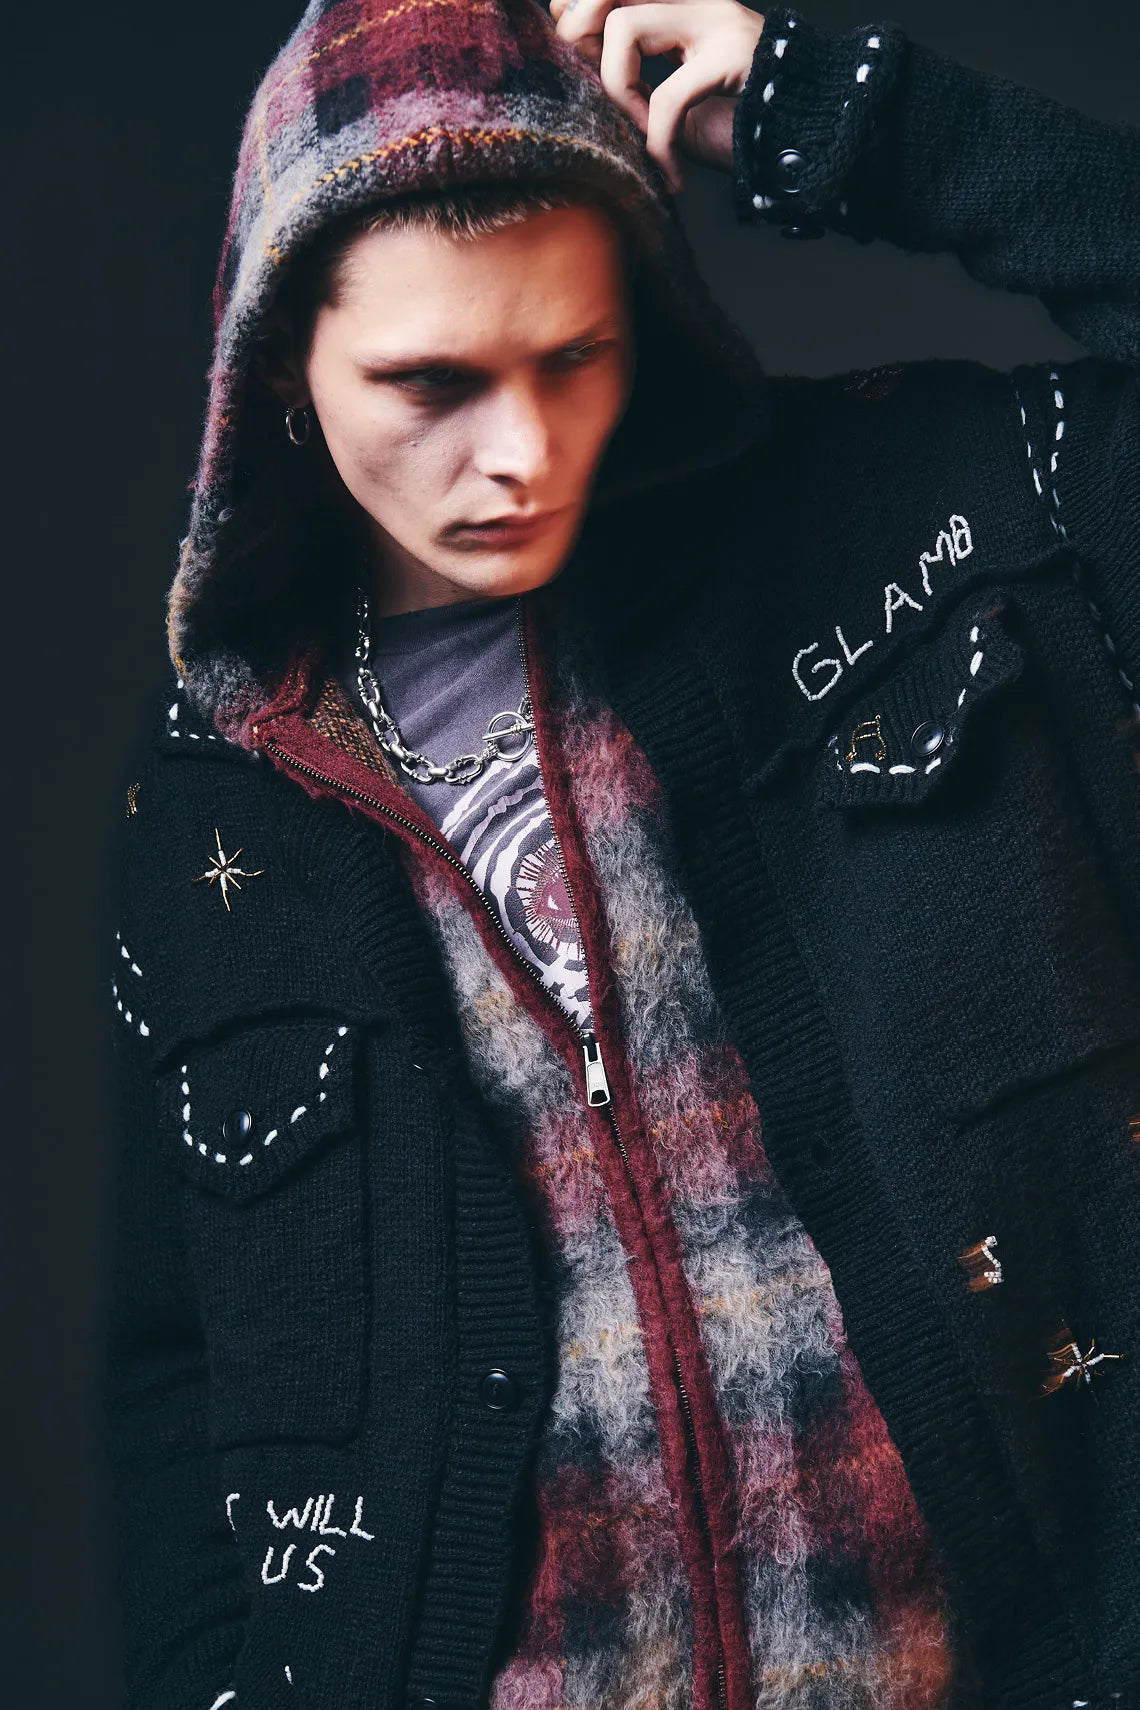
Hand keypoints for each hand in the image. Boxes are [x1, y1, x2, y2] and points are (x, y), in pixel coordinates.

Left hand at [549, 0, 765, 192]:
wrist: (804, 140)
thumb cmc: (739, 125)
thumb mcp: (669, 96)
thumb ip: (630, 75)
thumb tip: (578, 66)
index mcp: (680, 2)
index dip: (575, 8)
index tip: (573, 53)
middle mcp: (696, 0)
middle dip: (578, 31)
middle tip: (588, 85)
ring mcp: (715, 23)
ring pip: (624, 26)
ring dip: (617, 90)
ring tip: (640, 133)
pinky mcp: (731, 59)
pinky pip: (666, 97)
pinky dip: (658, 142)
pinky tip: (670, 170)